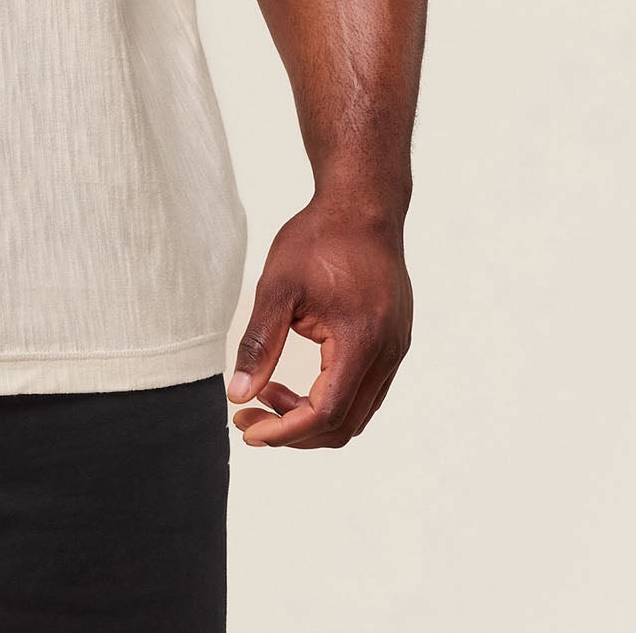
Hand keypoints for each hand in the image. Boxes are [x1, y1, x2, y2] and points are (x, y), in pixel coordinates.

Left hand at [226, 195, 411, 448]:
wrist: (363, 205)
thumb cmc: (319, 239)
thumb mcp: (278, 286)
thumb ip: (260, 343)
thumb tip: (238, 394)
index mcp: (361, 342)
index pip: (325, 414)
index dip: (284, 430)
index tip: (246, 427)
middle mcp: (387, 353)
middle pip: (344, 425)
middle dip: (294, 430)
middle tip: (249, 415)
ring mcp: (396, 349)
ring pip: (358, 412)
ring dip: (312, 416)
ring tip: (268, 394)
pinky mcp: (396, 341)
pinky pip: (367, 390)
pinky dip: (332, 398)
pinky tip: (299, 381)